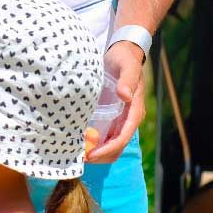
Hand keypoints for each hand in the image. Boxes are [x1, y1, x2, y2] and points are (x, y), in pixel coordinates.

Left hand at [86, 41, 145, 163]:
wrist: (123, 53)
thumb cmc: (125, 59)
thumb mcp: (127, 66)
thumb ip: (127, 80)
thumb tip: (125, 96)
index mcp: (135, 111)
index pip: (123, 137)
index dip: (108, 149)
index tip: (91, 155)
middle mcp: (129, 119)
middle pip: (117, 146)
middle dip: (101, 155)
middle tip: (80, 159)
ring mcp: (121, 119)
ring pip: (111, 144)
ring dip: (98, 152)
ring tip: (77, 154)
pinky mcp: (113, 116)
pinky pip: (105, 135)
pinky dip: (95, 143)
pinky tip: (80, 142)